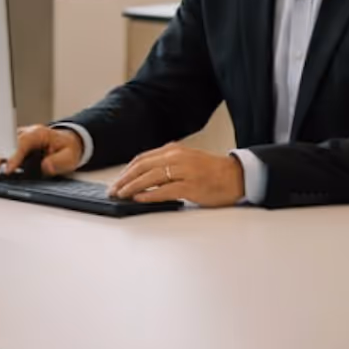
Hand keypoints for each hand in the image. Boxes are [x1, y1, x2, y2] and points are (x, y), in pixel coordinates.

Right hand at [0, 125, 82, 178]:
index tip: (8, 169)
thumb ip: (58, 162)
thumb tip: (45, 166)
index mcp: (38, 134)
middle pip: (6, 143)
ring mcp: (17, 138)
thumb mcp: (69, 156)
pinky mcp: (12, 145)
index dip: (14, 156)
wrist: (67, 143)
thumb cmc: (67, 148)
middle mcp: (25, 134)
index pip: (23, 143)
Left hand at [108, 144, 244, 207]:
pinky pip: (165, 190)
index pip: (143, 158)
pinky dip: (150, 194)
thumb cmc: (211, 171)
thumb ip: (167, 164)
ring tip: (121, 195)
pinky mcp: (191, 186)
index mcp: (174, 150)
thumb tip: (144, 177)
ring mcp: (184, 171)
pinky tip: (139, 198)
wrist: (235, 176)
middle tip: (113, 190)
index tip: (117, 180)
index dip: (127, 170)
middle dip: (124, 179)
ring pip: (150, 177)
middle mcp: (177, 158)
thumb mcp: (186, 161)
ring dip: (132, 186)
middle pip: (142, 166)